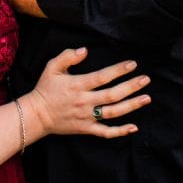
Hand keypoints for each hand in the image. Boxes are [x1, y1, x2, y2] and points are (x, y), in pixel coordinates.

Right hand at [25, 47, 150, 138]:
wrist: (36, 115)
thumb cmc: (45, 88)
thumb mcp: (52, 67)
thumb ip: (68, 56)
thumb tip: (84, 50)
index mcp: (77, 85)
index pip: (102, 77)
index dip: (118, 70)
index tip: (132, 64)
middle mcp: (84, 101)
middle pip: (112, 94)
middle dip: (131, 86)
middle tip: (146, 79)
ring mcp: (86, 117)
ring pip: (113, 113)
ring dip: (131, 106)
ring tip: (146, 98)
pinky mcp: (86, 129)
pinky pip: (105, 132)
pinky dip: (120, 131)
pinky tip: (133, 127)